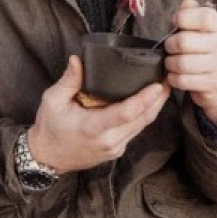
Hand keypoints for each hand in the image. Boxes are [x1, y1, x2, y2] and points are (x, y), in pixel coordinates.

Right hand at [27, 55, 170, 171]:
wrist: (47, 158)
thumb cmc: (49, 128)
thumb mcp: (53, 101)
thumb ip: (69, 80)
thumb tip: (78, 59)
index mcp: (93, 128)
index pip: (126, 113)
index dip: (145, 99)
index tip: (158, 85)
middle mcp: (109, 140)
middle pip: (142, 119)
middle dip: (159, 99)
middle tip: (169, 77)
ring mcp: (115, 148)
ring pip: (142, 126)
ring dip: (155, 107)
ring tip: (164, 86)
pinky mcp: (117, 150)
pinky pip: (136, 130)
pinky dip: (144, 115)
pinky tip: (149, 102)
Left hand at [164, 0, 216, 126]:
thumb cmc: (203, 50)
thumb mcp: (198, 29)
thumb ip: (191, 13)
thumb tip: (187, 3)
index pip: (204, 17)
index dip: (183, 18)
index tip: (175, 23)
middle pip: (185, 41)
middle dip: (170, 45)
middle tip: (169, 48)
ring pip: (182, 63)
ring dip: (170, 64)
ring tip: (171, 62)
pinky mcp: (215, 83)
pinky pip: (184, 80)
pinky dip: (174, 79)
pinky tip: (176, 76)